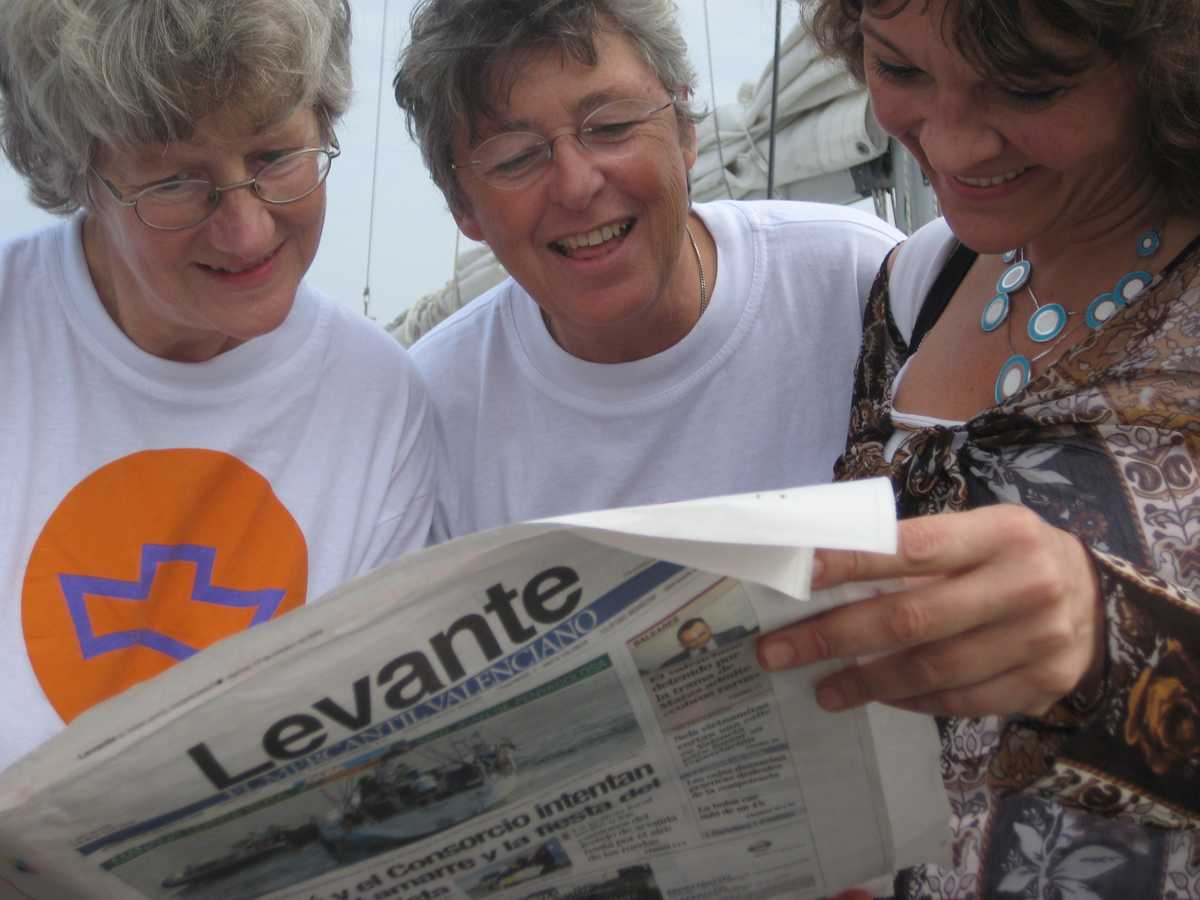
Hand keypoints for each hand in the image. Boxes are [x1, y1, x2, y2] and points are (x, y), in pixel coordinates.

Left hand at [756, 505, 1105, 717]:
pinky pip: (962, 700)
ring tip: (822, 688)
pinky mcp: (1043, 684)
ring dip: (866, 681)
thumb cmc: (1010, 557)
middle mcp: (1025, 583)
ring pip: (933, 668)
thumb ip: (916, 548)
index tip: (797, 575)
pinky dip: (913, 701)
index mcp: (1000, 531)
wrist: (1099, 600)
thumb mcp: (978, 533)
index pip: (911, 546)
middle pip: (912, 617)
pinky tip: (880, 697)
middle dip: (835, 636)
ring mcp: (1040, 638)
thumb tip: (821, 569)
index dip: (850, 561)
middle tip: (778, 651)